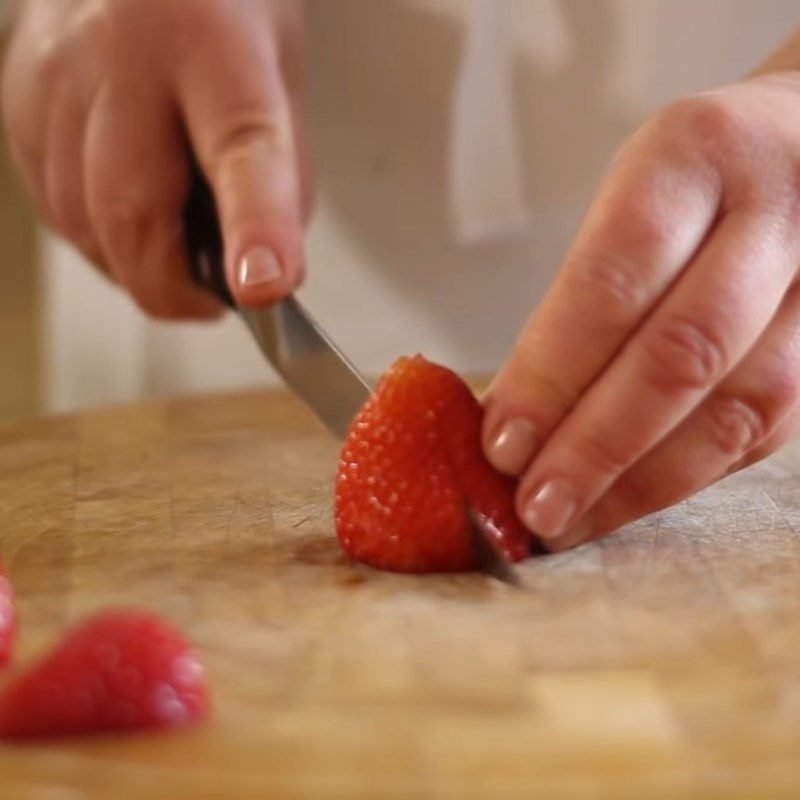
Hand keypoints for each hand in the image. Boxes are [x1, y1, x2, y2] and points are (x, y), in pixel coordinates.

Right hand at [2, 0, 310, 317]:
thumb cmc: (219, 14)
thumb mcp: (281, 82)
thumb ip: (281, 179)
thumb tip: (261, 272)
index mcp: (213, 44)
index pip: (240, 148)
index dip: (254, 227)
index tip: (263, 286)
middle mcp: (122, 54)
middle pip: (131, 211)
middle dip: (174, 287)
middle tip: (211, 300)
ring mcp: (56, 75)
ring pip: (81, 222)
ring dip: (134, 264)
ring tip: (174, 250)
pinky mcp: (17, 100)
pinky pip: (52, 207)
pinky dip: (96, 236)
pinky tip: (125, 215)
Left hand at [483, 73, 799, 550]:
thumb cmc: (694, 183)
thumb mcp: (630, 200)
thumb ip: (580, 302)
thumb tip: (513, 420)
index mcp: (692, 156)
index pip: (611, 282)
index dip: (552, 376)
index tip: (502, 444)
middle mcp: (774, 211)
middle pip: (681, 353)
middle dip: (597, 448)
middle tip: (534, 509)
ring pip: (739, 406)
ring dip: (645, 482)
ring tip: (574, 523)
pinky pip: (769, 428)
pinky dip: (690, 474)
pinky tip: (633, 498)